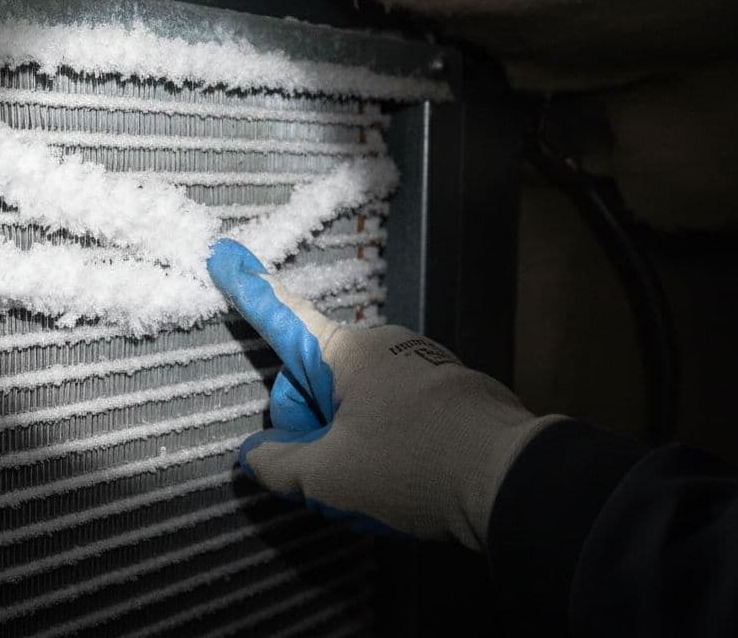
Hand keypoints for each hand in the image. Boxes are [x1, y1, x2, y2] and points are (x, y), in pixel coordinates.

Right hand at [207, 239, 563, 549]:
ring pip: (359, 403)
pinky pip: (400, 413)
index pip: (283, 317)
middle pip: (319, 382)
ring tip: (381, 486)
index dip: (248, 290)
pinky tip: (412, 480)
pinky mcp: (455, 391)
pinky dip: (392, 444)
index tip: (222, 251)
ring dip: (354, 441)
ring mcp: (424, 364)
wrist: (515, 481)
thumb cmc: (411, 466)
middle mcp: (384, 345)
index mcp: (347, 353)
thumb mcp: (329, 477)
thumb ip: (280, 465)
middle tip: (334, 474)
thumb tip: (256, 456)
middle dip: (315, 427)